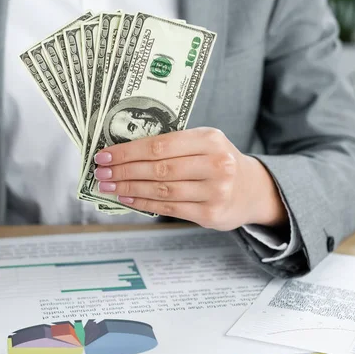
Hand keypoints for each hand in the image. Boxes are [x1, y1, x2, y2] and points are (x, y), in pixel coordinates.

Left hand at [93, 127, 287, 230]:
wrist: (252, 189)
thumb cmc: (218, 162)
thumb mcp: (204, 144)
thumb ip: (172, 146)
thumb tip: (124, 152)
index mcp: (210, 139)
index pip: (160, 144)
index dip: (128, 151)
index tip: (105, 154)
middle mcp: (215, 164)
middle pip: (158, 168)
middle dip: (124, 170)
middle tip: (101, 172)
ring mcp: (215, 191)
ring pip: (161, 189)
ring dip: (129, 187)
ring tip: (109, 186)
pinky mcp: (210, 214)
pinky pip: (169, 207)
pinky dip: (143, 202)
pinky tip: (127, 198)